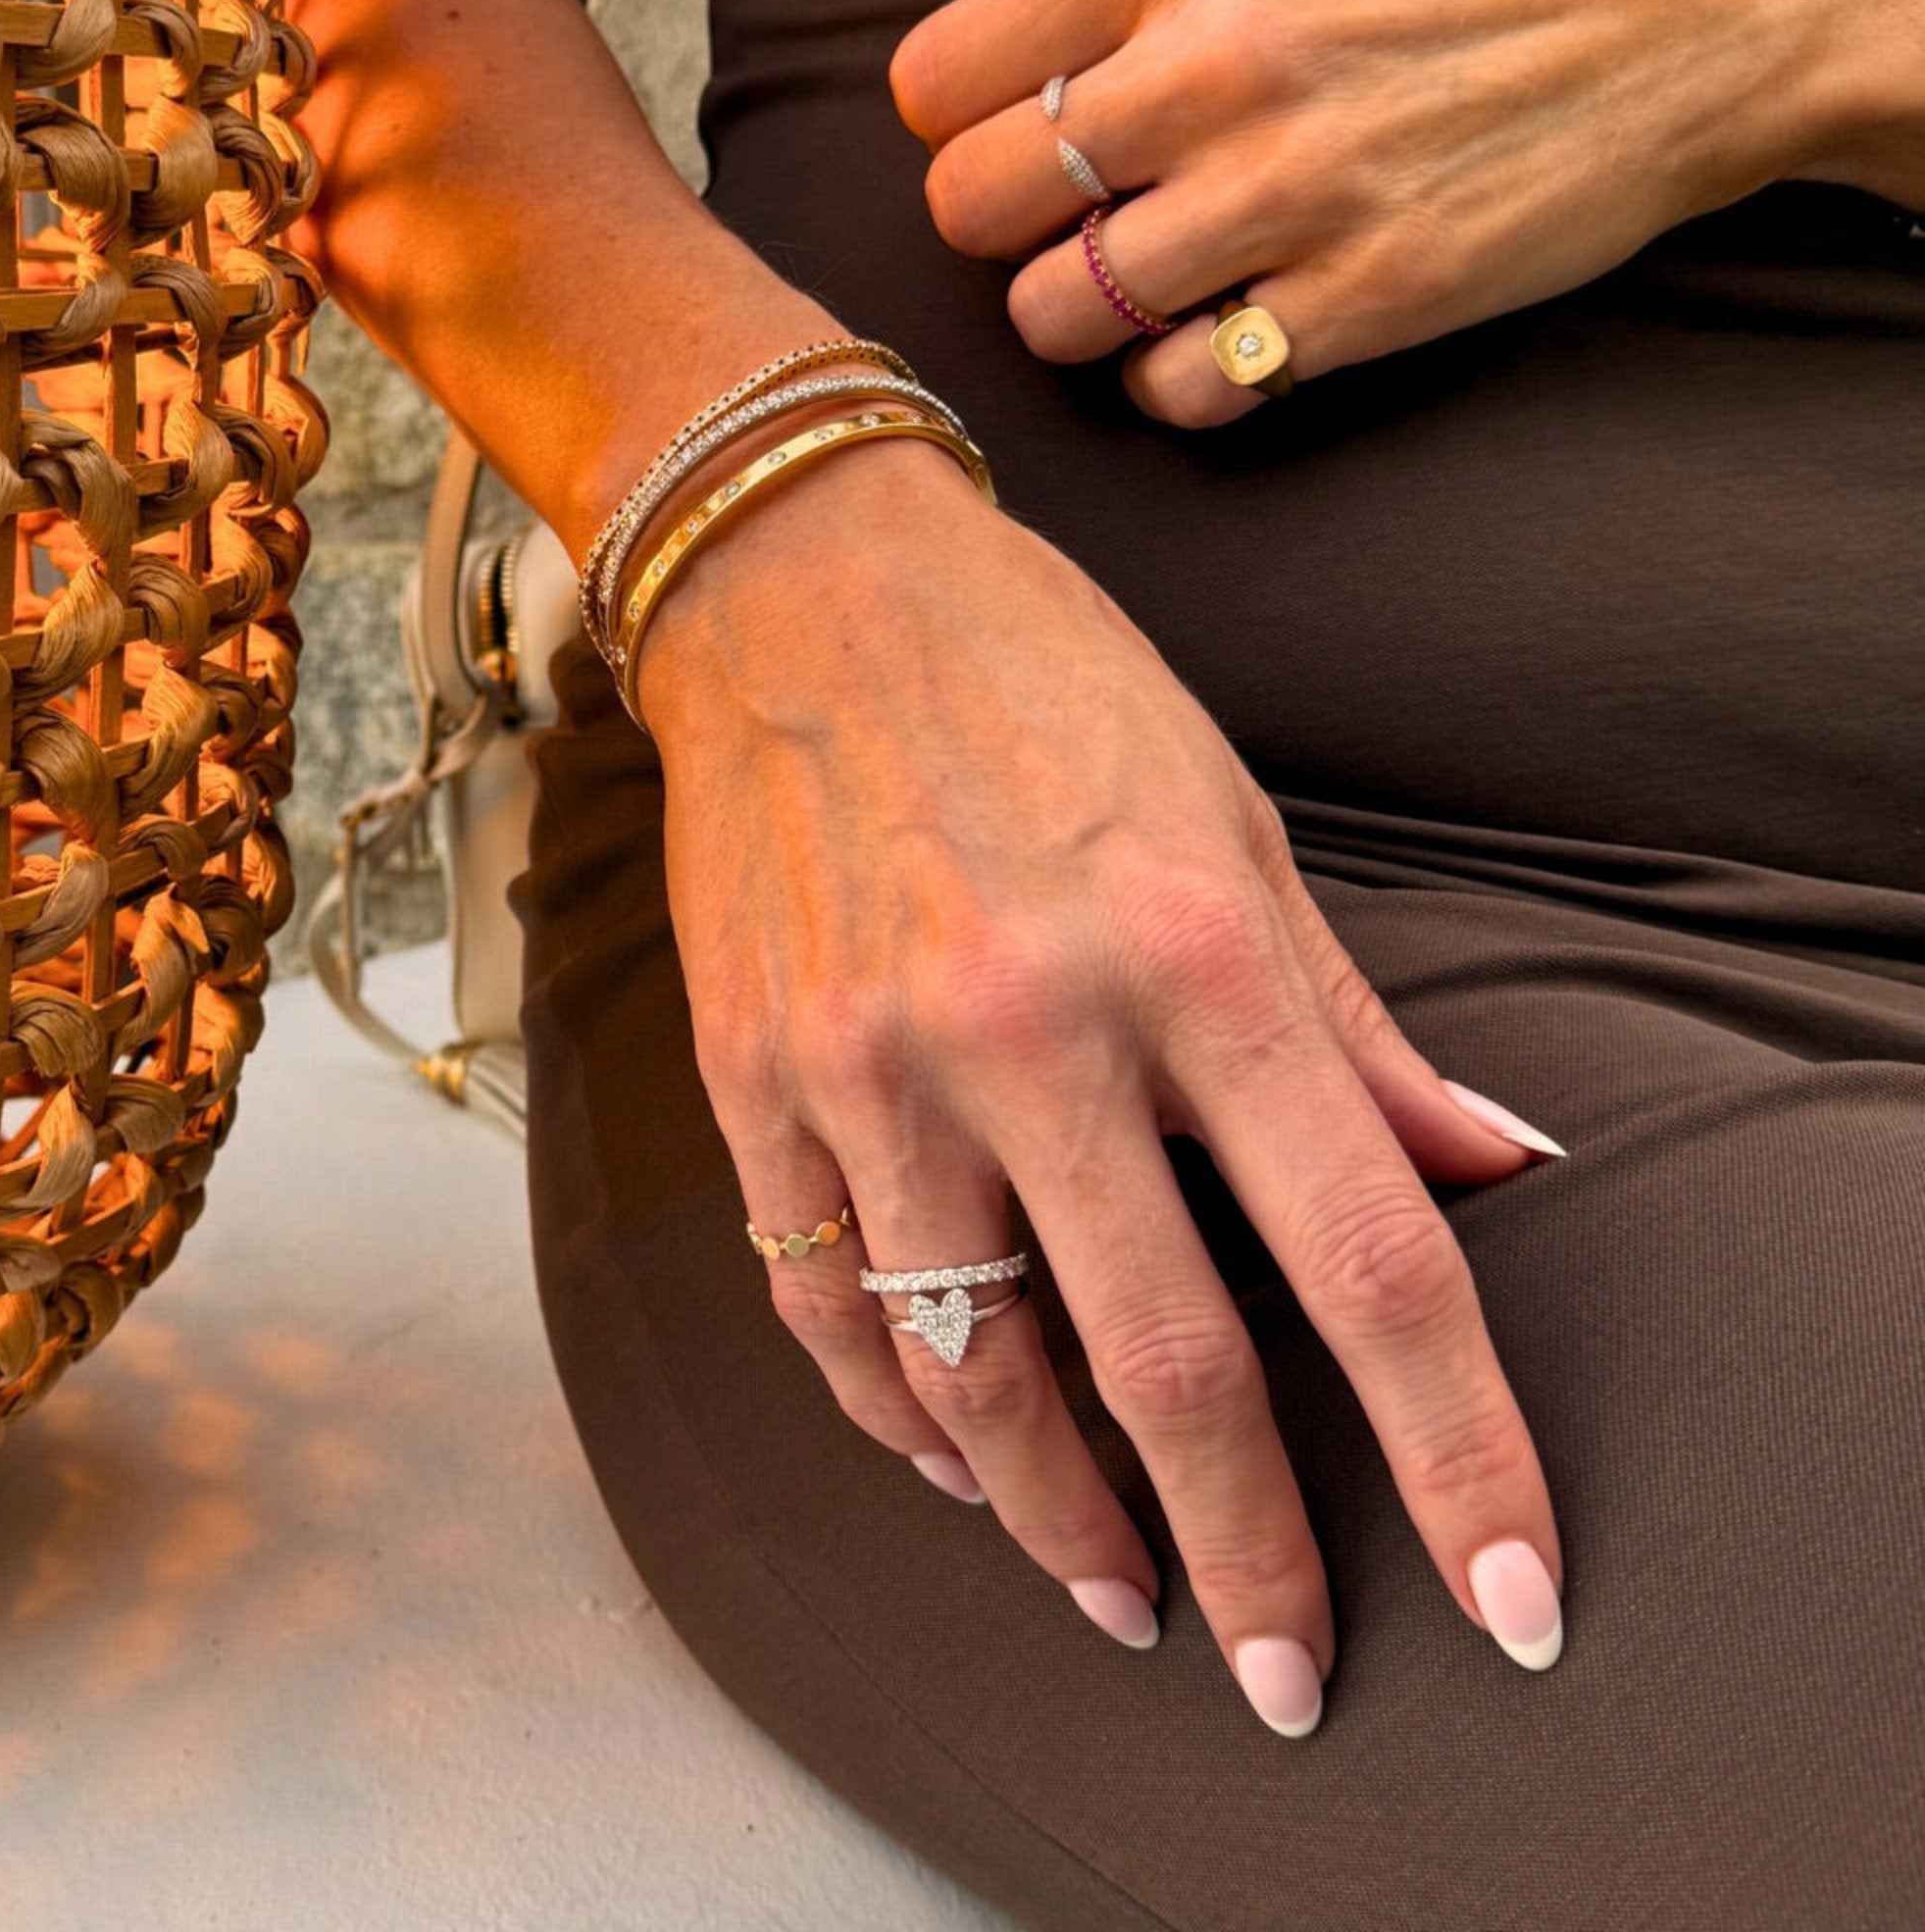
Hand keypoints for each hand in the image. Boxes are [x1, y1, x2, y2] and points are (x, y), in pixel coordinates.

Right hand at [640, 437, 1567, 1733]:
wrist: (804, 590)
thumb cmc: (1041, 687)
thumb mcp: (1239, 825)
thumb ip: (1359, 1023)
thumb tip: (1490, 1165)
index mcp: (1190, 950)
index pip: (1363, 1251)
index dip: (1454, 1443)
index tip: (1507, 1584)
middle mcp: (1026, 1022)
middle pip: (1164, 1361)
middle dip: (1248, 1550)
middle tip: (1286, 1670)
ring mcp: (868, 1062)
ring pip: (973, 1369)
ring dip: (1061, 1520)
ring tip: (1127, 1589)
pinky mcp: (753, 1080)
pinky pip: (823, 1310)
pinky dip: (903, 1420)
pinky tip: (960, 1465)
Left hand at [889, 0, 1924, 425]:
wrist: (1692, 5)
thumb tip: (1015, 37)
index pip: (939, 83)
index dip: (960, 126)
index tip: (1014, 135)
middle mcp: (1214, 66)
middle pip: (974, 209)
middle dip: (1006, 231)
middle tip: (1073, 222)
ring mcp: (1289, 193)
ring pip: (1061, 315)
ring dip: (1086, 316)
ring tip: (1149, 282)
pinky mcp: (1363, 302)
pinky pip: (1182, 392)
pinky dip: (1178, 383)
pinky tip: (1223, 336)